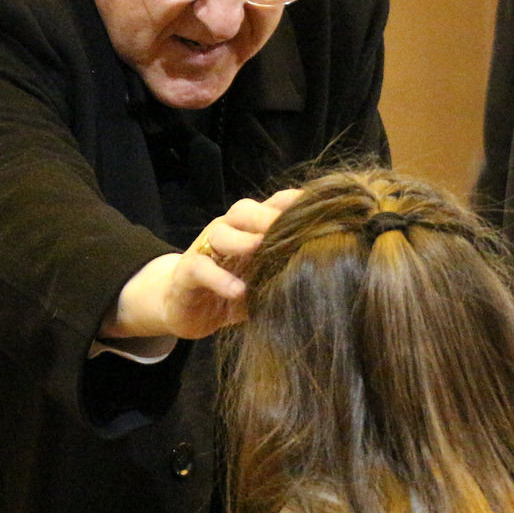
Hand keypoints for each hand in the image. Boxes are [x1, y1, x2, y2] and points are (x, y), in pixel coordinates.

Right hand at [105, 190, 301, 339]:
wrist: (184, 308)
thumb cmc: (232, 290)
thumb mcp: (263, 279)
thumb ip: (285, 270)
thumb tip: (329, 270)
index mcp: (250, 229)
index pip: (272, 205)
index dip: (292, 203)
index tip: (319, 208)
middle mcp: (227, 231)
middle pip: (244, 211)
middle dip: (267, 216)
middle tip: (291, 228)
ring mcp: (205, 249)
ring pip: (221, 232)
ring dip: (242, 240)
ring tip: (260, 248)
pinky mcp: (186, 273)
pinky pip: (201, 268)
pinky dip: (220, 278)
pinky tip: (238, 290)